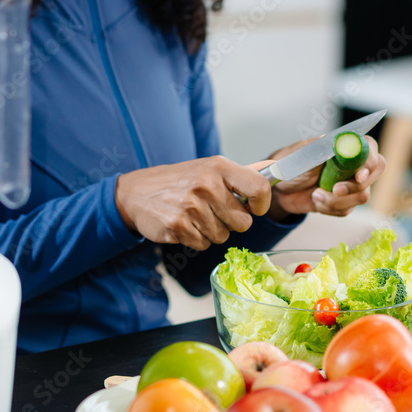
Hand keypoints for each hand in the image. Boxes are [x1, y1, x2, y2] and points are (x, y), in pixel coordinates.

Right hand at [114, 156, 271, 250]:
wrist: (136, 193)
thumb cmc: (179, 181)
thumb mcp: (209, 168)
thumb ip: (243, 172)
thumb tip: (276, 169)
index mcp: (219, 167)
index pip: (259, 188)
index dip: (262, 204)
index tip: (254, 208)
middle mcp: (207, 184)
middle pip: (243, 223)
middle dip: (231, 222)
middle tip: (212, 210)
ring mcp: (191, 206)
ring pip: (222, 236)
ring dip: (211, 231)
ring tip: (194, 215)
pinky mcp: (178, 226)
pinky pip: (203, 244)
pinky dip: (195, 238)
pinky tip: (183, 224)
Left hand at [265, 135, 385, 220]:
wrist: (278, 188)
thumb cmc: (289, 164)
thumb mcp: (302, 154)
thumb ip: (321, 149)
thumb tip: (334, 141)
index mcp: (344, 146)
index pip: (370, 149)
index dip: (369, 163)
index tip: (358, 176)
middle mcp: (352, 164)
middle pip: (373, 174)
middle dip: (354, 186)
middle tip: (334, 189)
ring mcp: (350, 183)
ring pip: (361, 196)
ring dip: (336, 200)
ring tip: (315, 194)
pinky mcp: (343, 201)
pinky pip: (347, 210)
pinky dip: (329, 208)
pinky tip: (316, 200)